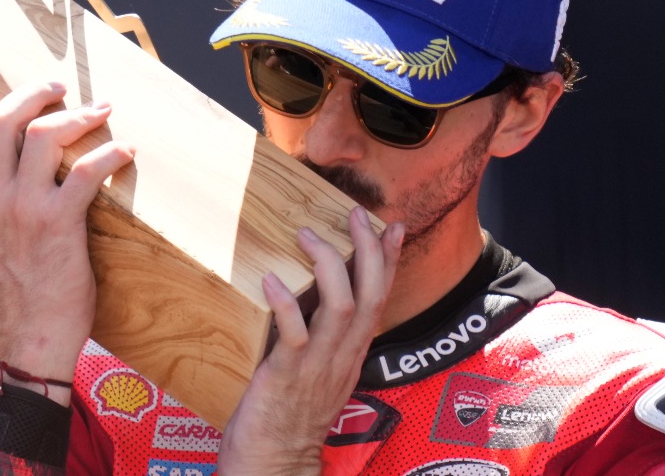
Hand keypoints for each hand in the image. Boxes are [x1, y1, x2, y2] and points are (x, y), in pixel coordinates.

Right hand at [0, 48, 134, 399]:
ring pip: (43, 136)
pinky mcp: (59, 224)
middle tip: (60, 86)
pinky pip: (85, 171)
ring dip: (77, 115)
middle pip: (3, 120)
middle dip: (34, 92)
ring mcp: (24, 209)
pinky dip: (110, 154)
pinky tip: (127, 153)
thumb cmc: (4, 303)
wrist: (28, 338)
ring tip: (101, 110)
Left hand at [217, 208, 403, 475]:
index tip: (393, 226)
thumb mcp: (316, 374)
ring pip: (341, 307)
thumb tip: (306, 298)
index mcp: (352, 355)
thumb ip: (319, 339)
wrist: (275, 465)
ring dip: (327, 265)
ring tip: (307, 233)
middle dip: (368, 250)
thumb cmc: (288, 419)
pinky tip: (271, 278)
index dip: (388, 261)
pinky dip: (285, 302)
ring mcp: (317, 367)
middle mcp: (342, 357)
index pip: (380, 300)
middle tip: (356, 214)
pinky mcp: (286, 376)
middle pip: (369, 296)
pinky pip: (293, 334)